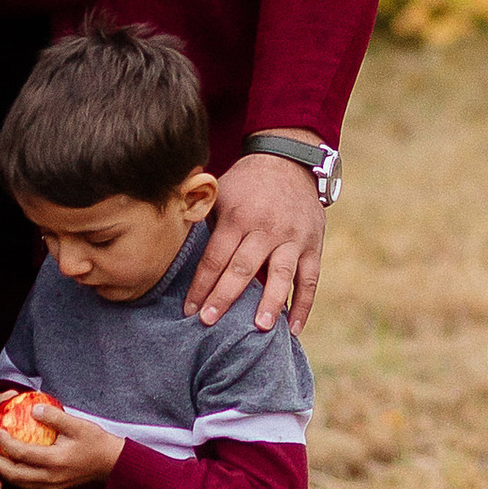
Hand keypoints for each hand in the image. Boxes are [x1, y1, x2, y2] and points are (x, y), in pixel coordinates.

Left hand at [0, 402, 121, 488]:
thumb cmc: (95, 441)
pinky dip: (14, 474)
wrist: (110, 463)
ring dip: (3, 471)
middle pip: (14, 475)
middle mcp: (50, 478)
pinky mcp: (52, 487)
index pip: (22, 455)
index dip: (5, 443)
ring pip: (19, 483)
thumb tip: (33, 408)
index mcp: (55, 461)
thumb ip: (54, 417)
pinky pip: (27, 483)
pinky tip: (10, 461)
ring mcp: (50, 485)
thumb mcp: (78, 424)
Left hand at [191, 149, 327, 333]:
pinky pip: (310, 279)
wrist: (289, 159)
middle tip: (209, 322)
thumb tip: (174, 243)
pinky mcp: (313, 245)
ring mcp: (292, 237)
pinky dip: (303, 305)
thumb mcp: (220, 191)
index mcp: (238, 216)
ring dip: (269, 302)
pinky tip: (292, 329)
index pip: (216, 256)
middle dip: (224, 297)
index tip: (189, 310)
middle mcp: (266, 228)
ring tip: (258, 328)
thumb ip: (202, 218)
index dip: (201, 284)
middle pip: (243, 268)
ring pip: (281, 274)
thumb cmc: (246, 182)